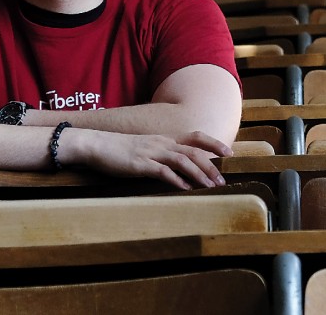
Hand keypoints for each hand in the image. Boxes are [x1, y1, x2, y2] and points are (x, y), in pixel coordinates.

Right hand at [66, 129, 231, 189]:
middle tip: (223, 181)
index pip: (195, 137)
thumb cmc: (120, 149)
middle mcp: (161, 143)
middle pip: (193, 151)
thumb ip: (162, 155)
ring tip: (210, 187)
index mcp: (164, 139)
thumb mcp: (146, 148)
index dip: (213, 143)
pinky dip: (176, 180)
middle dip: (211, 166)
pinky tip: (185, 189)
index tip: (229, 152)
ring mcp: (151, 152)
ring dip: (199, 174)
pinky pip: (162, 171)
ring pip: (182, 161)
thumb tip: (178, 168)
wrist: (95, 144)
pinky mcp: (140, 164)